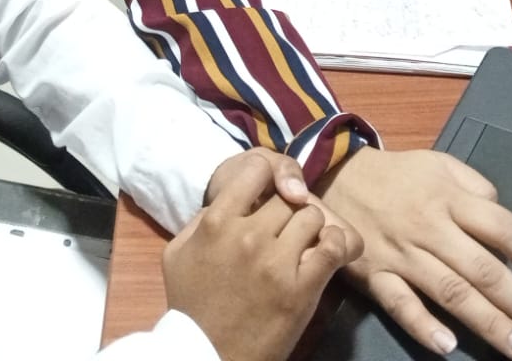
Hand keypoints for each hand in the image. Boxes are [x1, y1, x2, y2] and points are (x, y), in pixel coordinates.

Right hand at [164, 152, 360, 360]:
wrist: (208, 355)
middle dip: (285, 210)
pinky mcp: (302, 288)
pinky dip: (334, 244)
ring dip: (308, 228)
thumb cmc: (191, 303)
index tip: (266, 192)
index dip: (265, 178)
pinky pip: (332, 248)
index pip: (257, 169)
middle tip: (281, 228)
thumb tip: (226, 202)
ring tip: (300, 244)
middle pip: (286, 198)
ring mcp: (277, 262)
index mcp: (217, 222)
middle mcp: (248, 235)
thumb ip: (200, 220)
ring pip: (312, 217)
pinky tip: (325, 251)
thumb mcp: (178, 253)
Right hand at [314, 148, 511, 359]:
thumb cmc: (397, 175)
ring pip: (451, 292)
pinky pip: (400, 303)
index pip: (503, 228)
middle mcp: (430, 227)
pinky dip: (422, 325)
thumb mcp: (440, 164)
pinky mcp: (375, 273)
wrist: (335, 174)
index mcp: (450, 198)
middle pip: (484, 270)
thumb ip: (477, 188)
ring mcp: (402, 253)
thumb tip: (506, 228)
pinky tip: (448, 346)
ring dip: (489, 324)